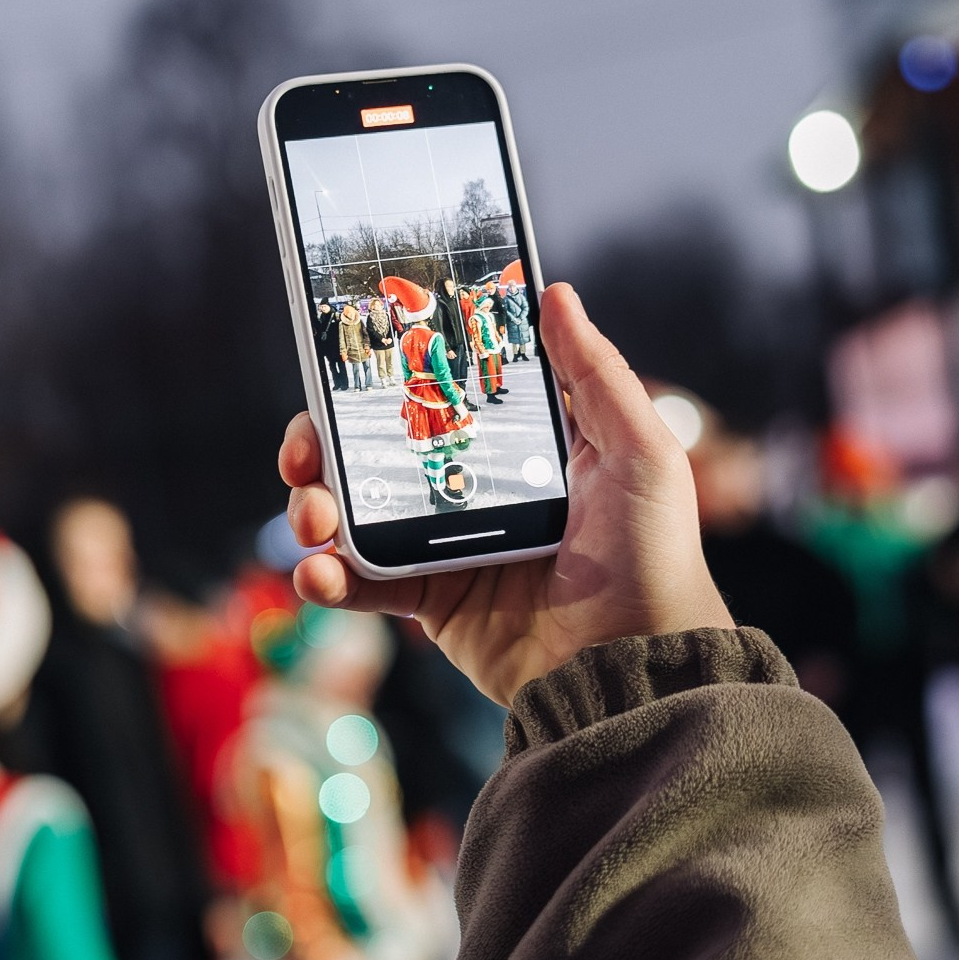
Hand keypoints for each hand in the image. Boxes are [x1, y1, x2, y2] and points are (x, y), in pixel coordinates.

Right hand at [279, 282, 733, 705]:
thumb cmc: (652, 556)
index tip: (346, 362)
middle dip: (324, 444)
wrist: (635, 666)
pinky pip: (361, 584)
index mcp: (516, 447)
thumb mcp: (638, 450)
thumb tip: (555, 292)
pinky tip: (317, 572)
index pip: (434, 394)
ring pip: (353, 513)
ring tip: (313, 518)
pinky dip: (326, 577)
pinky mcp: (431, 604)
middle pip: (374, 450)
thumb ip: (594, 372)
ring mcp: (446, 547)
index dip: (385, 376)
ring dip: (314, 507)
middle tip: (306, 452)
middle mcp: (473, 489)